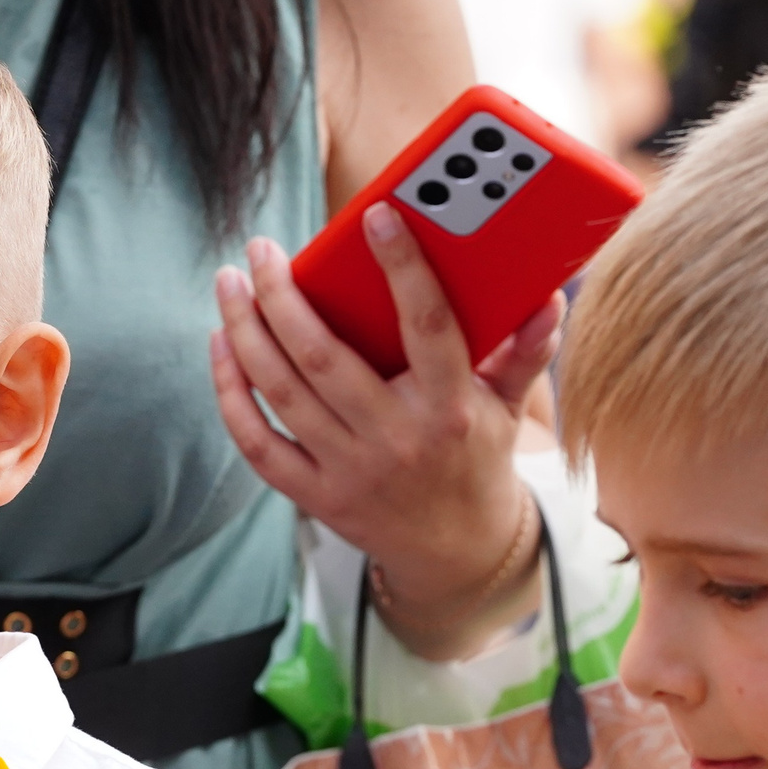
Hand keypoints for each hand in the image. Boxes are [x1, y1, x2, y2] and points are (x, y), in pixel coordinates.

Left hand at [209, 203, 558, 660]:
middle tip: (262, 249)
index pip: (428, 327)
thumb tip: (547, 295)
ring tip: (230, 284)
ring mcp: (349, 470)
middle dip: (283, 296)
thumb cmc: (476, 457)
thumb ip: (523, 349)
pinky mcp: (314, 495)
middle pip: (324, 359)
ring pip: (281, 392)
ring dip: (244, 333)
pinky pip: (258, 442)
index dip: (404, 269)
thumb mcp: (507, 406)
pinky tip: (221, 346)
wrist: (456, 551)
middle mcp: (396, 438)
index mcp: (450, 407)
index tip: (376, 217)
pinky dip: (231, 394)